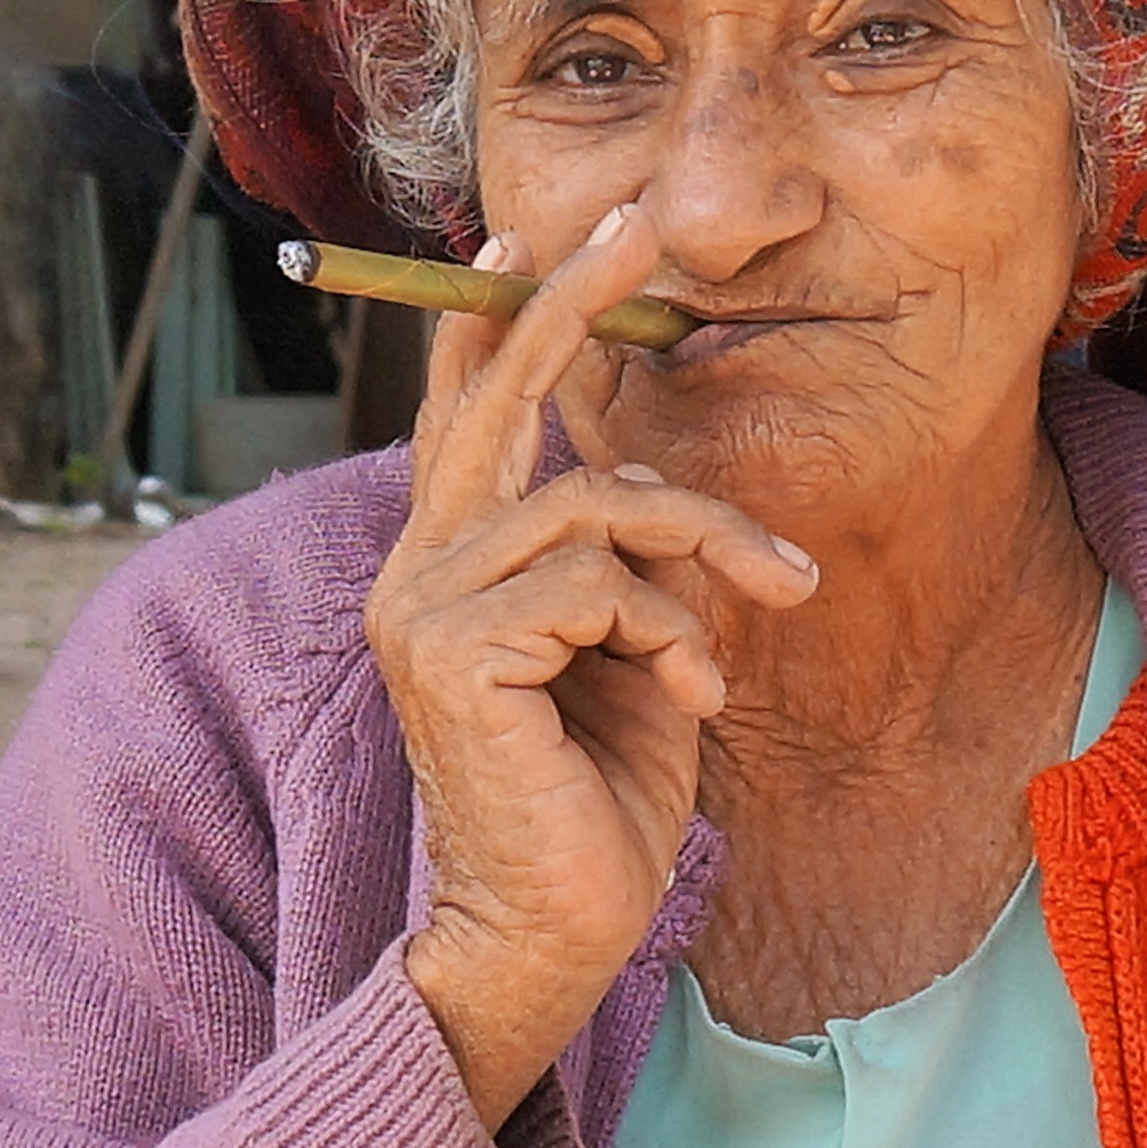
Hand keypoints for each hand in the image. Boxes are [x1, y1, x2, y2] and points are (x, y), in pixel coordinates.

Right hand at [370, 208, 817, 1126]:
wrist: (556, 927)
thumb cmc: (600, 803)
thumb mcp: (638, 657)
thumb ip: (633, 569)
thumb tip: (665, 491)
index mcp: (453, 568)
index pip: (470, 422)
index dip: (496, 328)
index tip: (522, 238)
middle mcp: (419, 572)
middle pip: (497, 403)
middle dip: (569, 302)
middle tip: (636, 220)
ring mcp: (424, 607)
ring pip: (595, 507)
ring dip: (698, 562)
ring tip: (727, 652)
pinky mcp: (452, 650)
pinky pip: (598, 585)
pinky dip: (669, 635)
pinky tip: (688, 702)